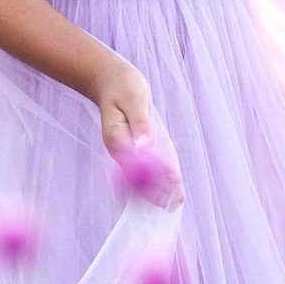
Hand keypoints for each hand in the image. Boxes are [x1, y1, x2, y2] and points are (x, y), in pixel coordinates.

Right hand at [91, 56, 183, 209]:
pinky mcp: (129, 149)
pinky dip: (154, 182)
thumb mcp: (134, 98)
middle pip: (136, 179)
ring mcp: (122, 151)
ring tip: (176, 202)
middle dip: (156, 192)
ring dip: (156, 192)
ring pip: (138, 179)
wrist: (107, 80)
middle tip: (177, 201)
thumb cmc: (122, 86)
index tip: (174, 180)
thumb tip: (146, 144)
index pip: (136, 166)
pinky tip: (168, 188)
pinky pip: (140, 171)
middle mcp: (118, 150)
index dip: (156, 177)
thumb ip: (140, 122)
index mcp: (116, 139)